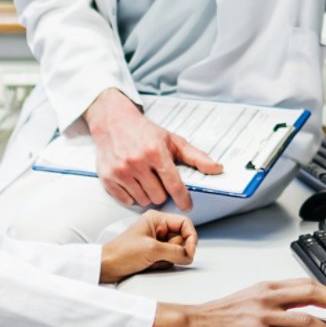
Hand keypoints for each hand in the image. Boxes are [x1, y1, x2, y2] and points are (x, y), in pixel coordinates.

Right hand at [84, 88, 222, 210]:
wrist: (113, 122)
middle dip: (162, 192)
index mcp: (155, 152)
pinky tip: (134, 183)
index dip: (183, 199)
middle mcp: (137, 162)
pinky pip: (126, 200)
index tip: (187, 205)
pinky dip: (132, 196)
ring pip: (143, 200)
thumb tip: (217, 168)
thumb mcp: (172, 140)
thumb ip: (196, 156)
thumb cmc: (145, 132)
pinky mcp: (108, 177)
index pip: (174, 185)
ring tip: (146, 181)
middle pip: (158, 196)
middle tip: (159, 181)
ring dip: (148, 195)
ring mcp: (121, 171)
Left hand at [100, 211, 198, 282]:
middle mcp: (158, 228)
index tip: (190, 251)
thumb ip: (175, 251)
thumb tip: (189, 255)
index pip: (185, 223)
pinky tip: (151, 264)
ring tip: (153, 260)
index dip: (191, 237)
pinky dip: (163, 264)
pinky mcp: (154, 252)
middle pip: (182, 238)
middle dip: (176, 250)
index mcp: (156, 219)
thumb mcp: (151, 250)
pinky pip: (169, 259)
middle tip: (163, 256)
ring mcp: (157, 241)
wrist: (106, 267)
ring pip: (177, 250)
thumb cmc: (120, 253)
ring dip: (168, 259)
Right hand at [149, 279, 325, 326]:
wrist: (192, 323)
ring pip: (306, 319)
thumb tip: (292, 312)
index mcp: (266, 287)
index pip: (305, 284)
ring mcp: (263, 315)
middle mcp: (268, 297)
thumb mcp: (247, 299)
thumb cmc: (216, 316)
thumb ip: (270, 302)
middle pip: (312, 294)